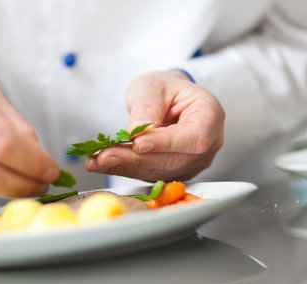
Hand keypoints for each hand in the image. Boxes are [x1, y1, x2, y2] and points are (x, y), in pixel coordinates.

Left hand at [86, 70, 223, 180]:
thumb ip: (147, 108)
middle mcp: (207, 145)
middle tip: (105, 156)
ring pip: (158, 171)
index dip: (166, 143)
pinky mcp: (174, 173)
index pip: (194, 137)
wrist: (166, 100)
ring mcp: (192, 163)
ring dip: (125, 167)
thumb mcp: (152, 86)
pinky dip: (123, 170)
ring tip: (96, 161)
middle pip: (173, 160)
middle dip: (135, 159)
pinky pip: (148, 174)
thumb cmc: (164, 89)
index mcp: (210, 116)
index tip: (138, 144)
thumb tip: (136, 132)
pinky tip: (101, 164)